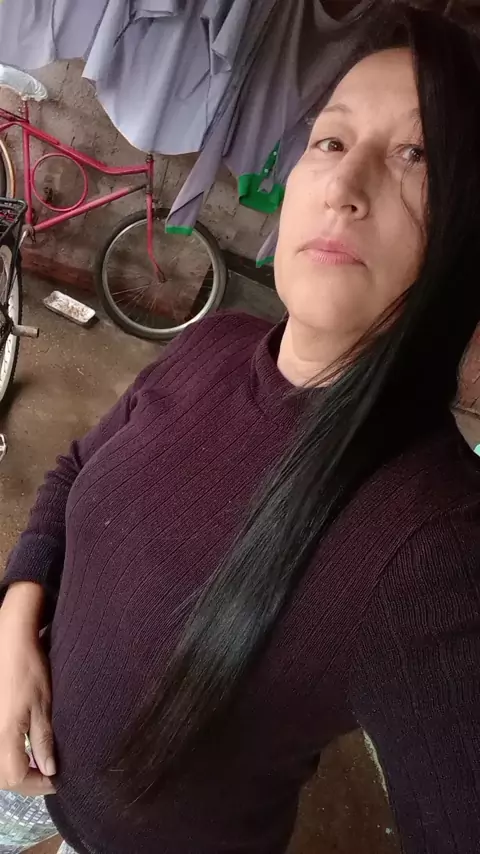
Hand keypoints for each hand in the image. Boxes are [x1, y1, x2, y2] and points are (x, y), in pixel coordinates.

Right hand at [0, 583, 55, 795]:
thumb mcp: (43, 706)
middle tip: (47, 776)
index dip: (36, 784)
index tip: (56, 781)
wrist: (11, 641)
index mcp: (3, 737)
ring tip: (37, 763)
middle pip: (3, 776)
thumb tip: (49, 771)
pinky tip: (23, 749)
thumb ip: (44, 741)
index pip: (15, 777)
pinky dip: (8, 756)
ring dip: (15, 769)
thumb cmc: (30, 670)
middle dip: (25, 780)